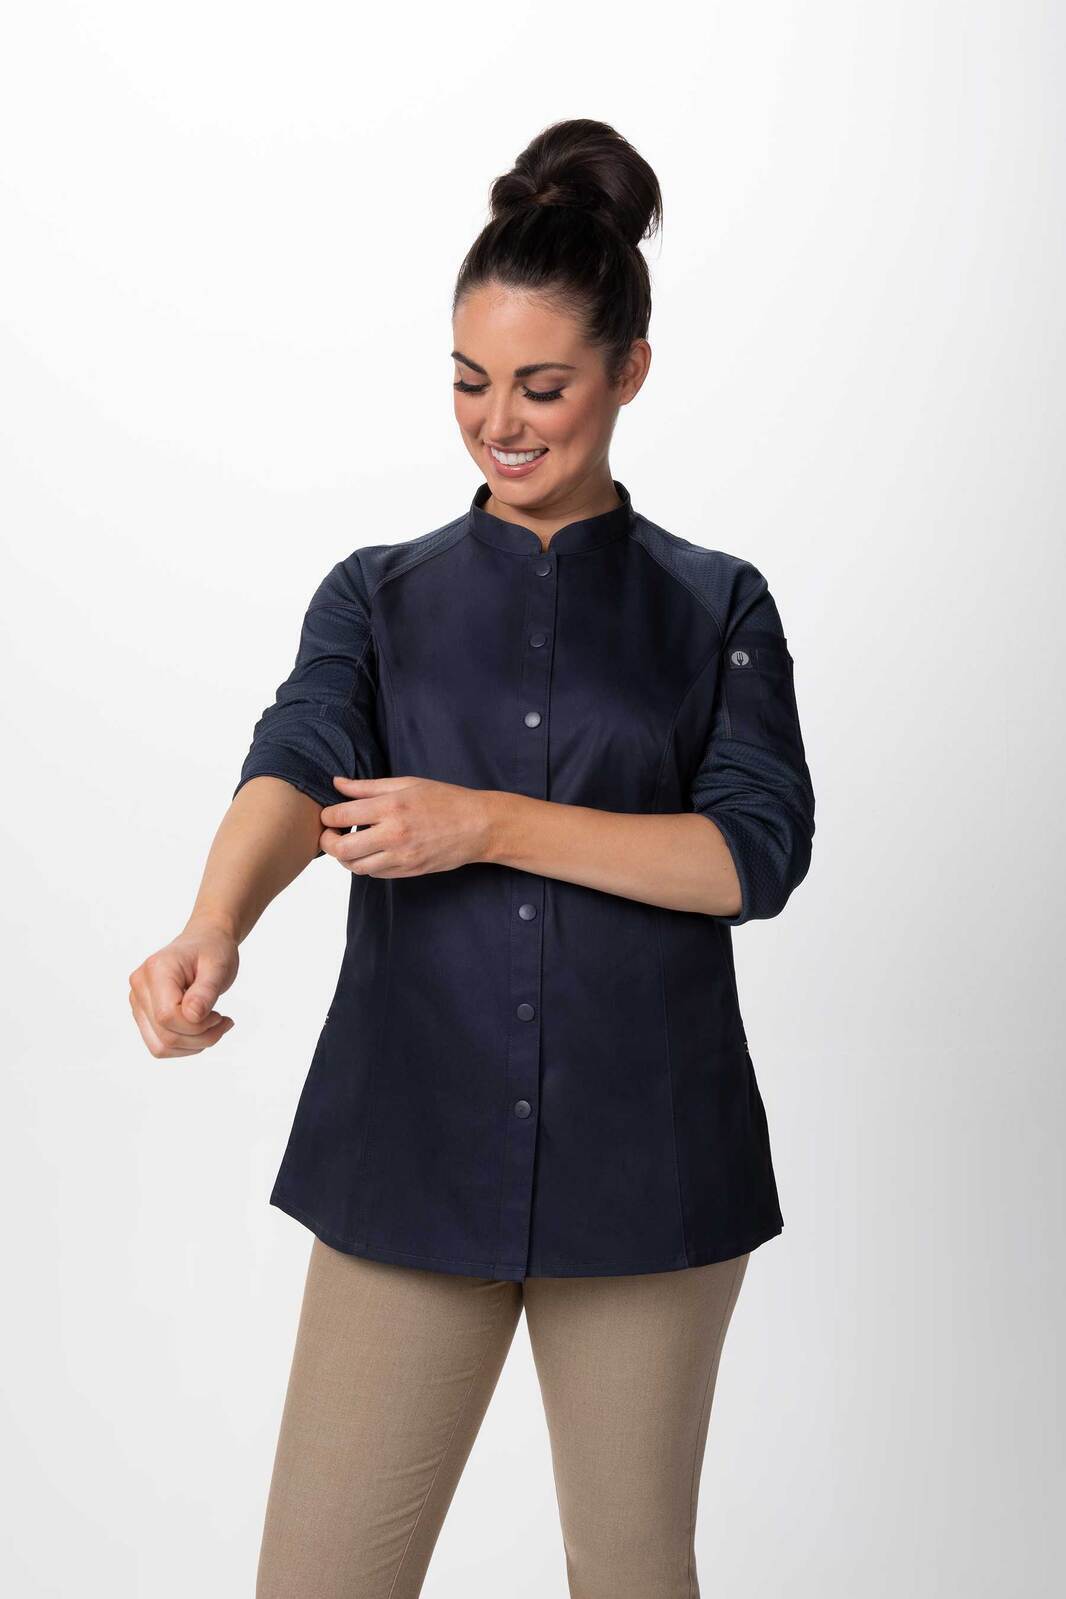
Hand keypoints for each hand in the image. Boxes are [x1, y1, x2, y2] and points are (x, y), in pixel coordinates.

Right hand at [128, 917, 238, 1058]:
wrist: (205, 942)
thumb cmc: (212, 951)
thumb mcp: (218, 967)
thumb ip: (205, 991)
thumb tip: (192, 1016)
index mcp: (156, 969)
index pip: (167, 1015)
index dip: (197, 1025)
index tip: (220, 1016)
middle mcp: (139, 986)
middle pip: (164, 1035)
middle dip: (200, 1038)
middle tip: (223, 1022)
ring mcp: (138, 1002)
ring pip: (160, 1046)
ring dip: (193, 1045)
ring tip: (215, 1026)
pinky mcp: (143, 1014)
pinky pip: (160, 1045)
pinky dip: (185, 1045)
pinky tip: (203, 1030)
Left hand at [319, 775, 496, 877]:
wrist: (478, 826)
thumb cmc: (445, 800)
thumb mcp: (407, 784)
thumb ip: (367, 787)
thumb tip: (337, 783)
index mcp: (391, 807)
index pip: (340, 816)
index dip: (327, 816)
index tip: (330, 814)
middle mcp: (393, 835)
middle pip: (341, 849)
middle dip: (328, 842)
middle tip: (331, 834)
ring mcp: (401, 857)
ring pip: (355, 866)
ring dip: (345, 857)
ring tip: (350, 843)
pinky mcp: (409, 871)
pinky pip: (375, 874)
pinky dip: (365, 864)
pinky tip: (371, 851)